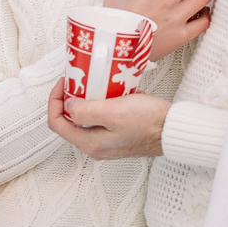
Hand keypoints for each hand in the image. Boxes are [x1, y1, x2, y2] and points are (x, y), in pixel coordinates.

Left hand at [47, 77, 169, 159]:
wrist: (172, 130)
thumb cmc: (148, 122)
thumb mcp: (114, 111)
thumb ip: (85, 111)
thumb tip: (67, 106)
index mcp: (89, 142)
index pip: (56, 122)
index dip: (55, 99)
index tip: (66, 82)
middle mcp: (95, 146)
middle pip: (69, 120)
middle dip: (71, 97)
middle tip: (81, 80)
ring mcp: (106, 142)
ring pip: (86, 118)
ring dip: (88, 99)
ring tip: (98, 84)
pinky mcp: (116, 135)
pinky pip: (101, 118)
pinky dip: (103, 103)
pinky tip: (115, 93)